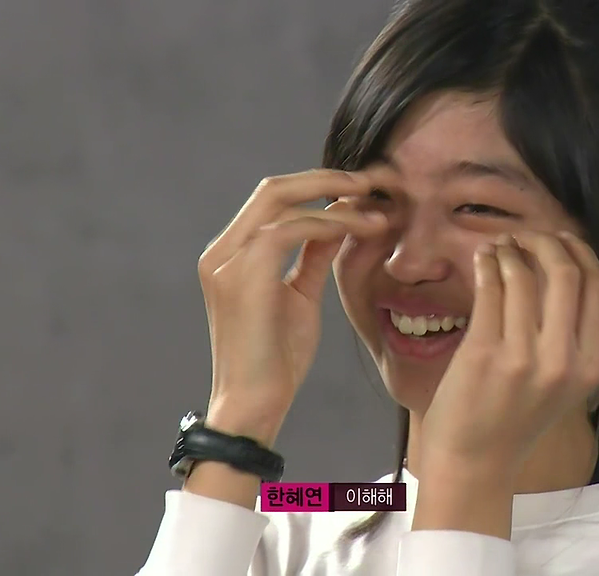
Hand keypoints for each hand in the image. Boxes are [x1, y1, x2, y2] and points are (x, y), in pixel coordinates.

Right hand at [196, 169, 388, 440]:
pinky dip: (331, 223)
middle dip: (327, 178)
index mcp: (230, 255)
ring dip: (336, 197)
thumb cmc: (276, 361)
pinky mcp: (242, 274)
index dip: (319, 186)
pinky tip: (363, 229)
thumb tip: (337, 221)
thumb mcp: (299, 297)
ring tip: (378, 207)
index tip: (363, 191)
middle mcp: (221, 251)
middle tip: (373, 182)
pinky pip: (291, 229)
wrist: (254, 406)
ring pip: (281, 199)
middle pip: (273, 187)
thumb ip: (311, 257)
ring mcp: (226, 261)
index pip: (272, 200)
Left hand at [419, 230, 598, 475]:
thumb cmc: (513, 420)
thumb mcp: (560, 384)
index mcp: (588, 367)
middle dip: (547, 242)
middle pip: (567, 274)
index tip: (564, 239)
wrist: (474, 461)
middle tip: (527, 236)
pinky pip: (490, 291)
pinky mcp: (484, 353)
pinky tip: (483, 258)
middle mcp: (562, 361)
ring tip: (499, 245)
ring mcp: (522, 357)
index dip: (583, 254)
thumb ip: (569, 338)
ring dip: (511, 250)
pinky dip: (487, 265)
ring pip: (524, 277)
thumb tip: (565, 273)